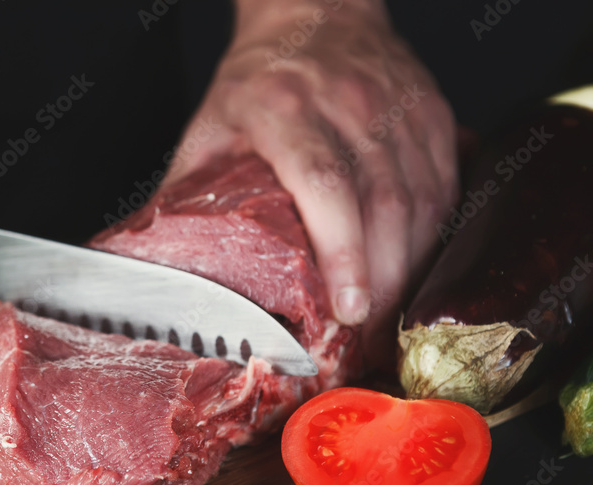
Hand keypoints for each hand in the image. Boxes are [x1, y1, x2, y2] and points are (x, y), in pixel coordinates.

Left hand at [166, 0, 456, 362]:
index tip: (346, 306)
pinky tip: (415, 269)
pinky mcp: (431, 113)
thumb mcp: (209, 128)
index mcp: (283, 108)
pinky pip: (445, 185)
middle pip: (382, 202)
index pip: (323, 183)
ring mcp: (397, 107)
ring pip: (422, 199)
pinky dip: (435, 236)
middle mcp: (348, 104)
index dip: (341, 251)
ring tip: (388, 315)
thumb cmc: (258, 79)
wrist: (313, 11)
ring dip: (410, 266)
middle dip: (382, 278)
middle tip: (366, 333)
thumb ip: (189, 192)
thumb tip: (158, 260)